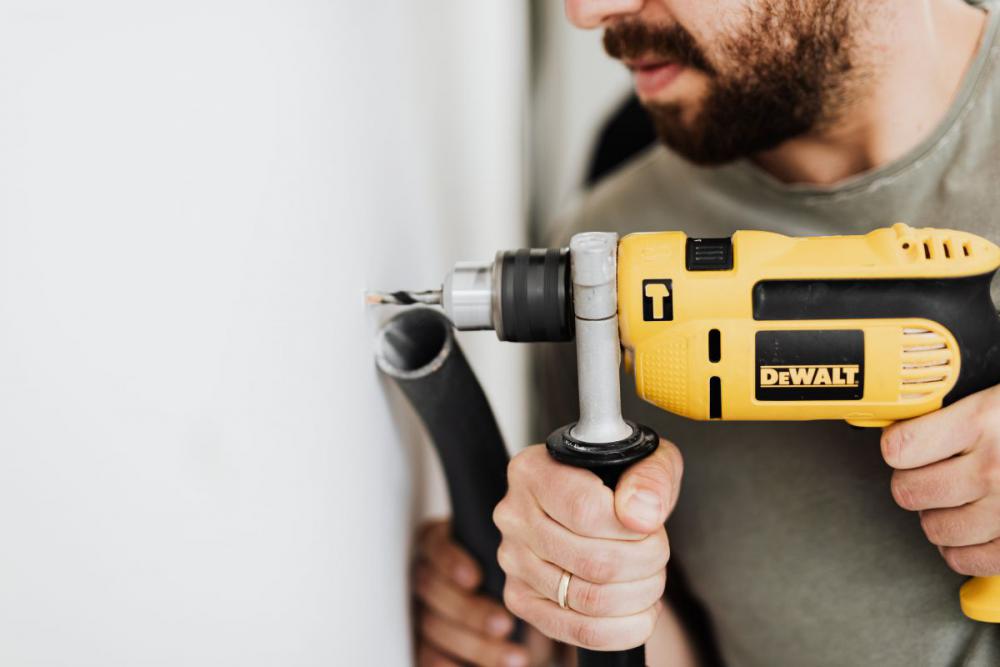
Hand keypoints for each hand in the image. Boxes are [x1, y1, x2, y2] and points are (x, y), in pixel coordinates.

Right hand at [413, 519, 554, 666]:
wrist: (513, 616)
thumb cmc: (509, 574)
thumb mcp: (509, 558)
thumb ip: (509, 552)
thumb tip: (525, 554)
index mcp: (441, 544)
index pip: (436, 546)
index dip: (451, 561)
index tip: (476, 578)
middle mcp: (426, 575)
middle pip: (433, 590)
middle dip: (470, 610)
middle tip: (505, 624)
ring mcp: (423, 609)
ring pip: (434, 626)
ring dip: (476, 644)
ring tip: (516, 656)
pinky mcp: (426, 641)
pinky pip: (428, 654)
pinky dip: (450, 664)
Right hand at [493, 440, 680, 651]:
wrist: (597, 505)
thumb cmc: (616, 479)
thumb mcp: (644, 457)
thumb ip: (650, 477)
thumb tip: (640, 515)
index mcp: (533, 472)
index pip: (585, 511)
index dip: (632, 529)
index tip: (651, 526)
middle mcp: (514, 516)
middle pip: (593, 562)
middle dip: (645, 564)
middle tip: (658, 552)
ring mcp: (513, 561)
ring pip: (589, 600)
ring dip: (639, 595)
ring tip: (650, 577)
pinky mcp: (521, 599)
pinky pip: (579, 631)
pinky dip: (623, 629)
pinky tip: (639, 610)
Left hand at [882, 385, 999, 575]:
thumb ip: (963, 406)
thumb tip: (912, 412)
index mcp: (985, 420)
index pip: (900, 447)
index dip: (898, 446)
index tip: (907, 445)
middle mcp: (995, 467)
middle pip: (909, 492)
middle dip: (912, 484)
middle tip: (926, 474)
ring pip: (934, 529)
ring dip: (937, 517)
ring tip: (954, 502)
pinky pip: (967, 560)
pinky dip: (961, 550)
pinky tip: (972, 530)